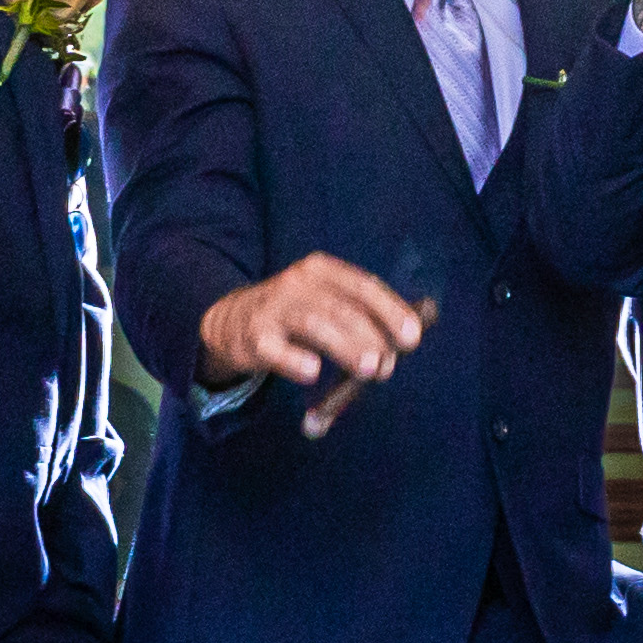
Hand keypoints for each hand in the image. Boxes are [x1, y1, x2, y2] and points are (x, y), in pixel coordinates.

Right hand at [200, 253, 428, 388]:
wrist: (230, 322)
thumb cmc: (292, 316)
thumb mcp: (324, 304)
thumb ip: (360, 319)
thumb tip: (400, 348)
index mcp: (321, 271)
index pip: (362, 286)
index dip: (390, 311)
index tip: (412, 337)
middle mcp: (297, 283)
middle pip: (342, 308)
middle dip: (371, 337)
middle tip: (388, 365)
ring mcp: (273, 309)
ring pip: (315, 324)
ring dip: (346, 347)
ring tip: (369, 369)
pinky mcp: (254, 337)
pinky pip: (276, 350)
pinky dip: (296, 361)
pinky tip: (313, 372)